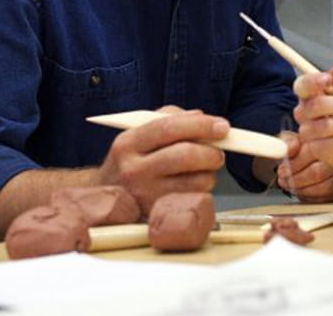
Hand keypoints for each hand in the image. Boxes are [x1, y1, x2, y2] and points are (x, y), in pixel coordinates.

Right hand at [98, 106, 227, 215]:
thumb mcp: (141, 133)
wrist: (109, 197)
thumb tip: (202, 117)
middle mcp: (132, 170)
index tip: (222, 126)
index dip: (201, 125)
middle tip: (219, 151)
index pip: (169, 128)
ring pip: (196, 180)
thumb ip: (171, 118)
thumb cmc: (134, 159)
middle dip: (211, 151)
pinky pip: (195, 198)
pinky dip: (203, 189)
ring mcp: (144, 196)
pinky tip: (193, 183)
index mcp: (128, 143)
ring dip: (210, 172)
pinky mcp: (158, 215)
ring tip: (203, 168)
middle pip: (185, 155)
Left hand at [276, 131, 332, 202]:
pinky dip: (311, 197)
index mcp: (328, 139)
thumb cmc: (302, 147)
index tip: (282, 169)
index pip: (312, 152)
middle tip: (283, 179)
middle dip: (296, 179)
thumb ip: (288, 142)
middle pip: (318, 172)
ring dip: (302, 190)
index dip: (294, 164)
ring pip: (324, 187)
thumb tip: (290, 148)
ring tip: (290, 186)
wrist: (314, 155)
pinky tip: (302, 191)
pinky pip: (328, 198)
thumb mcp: (291, 140)